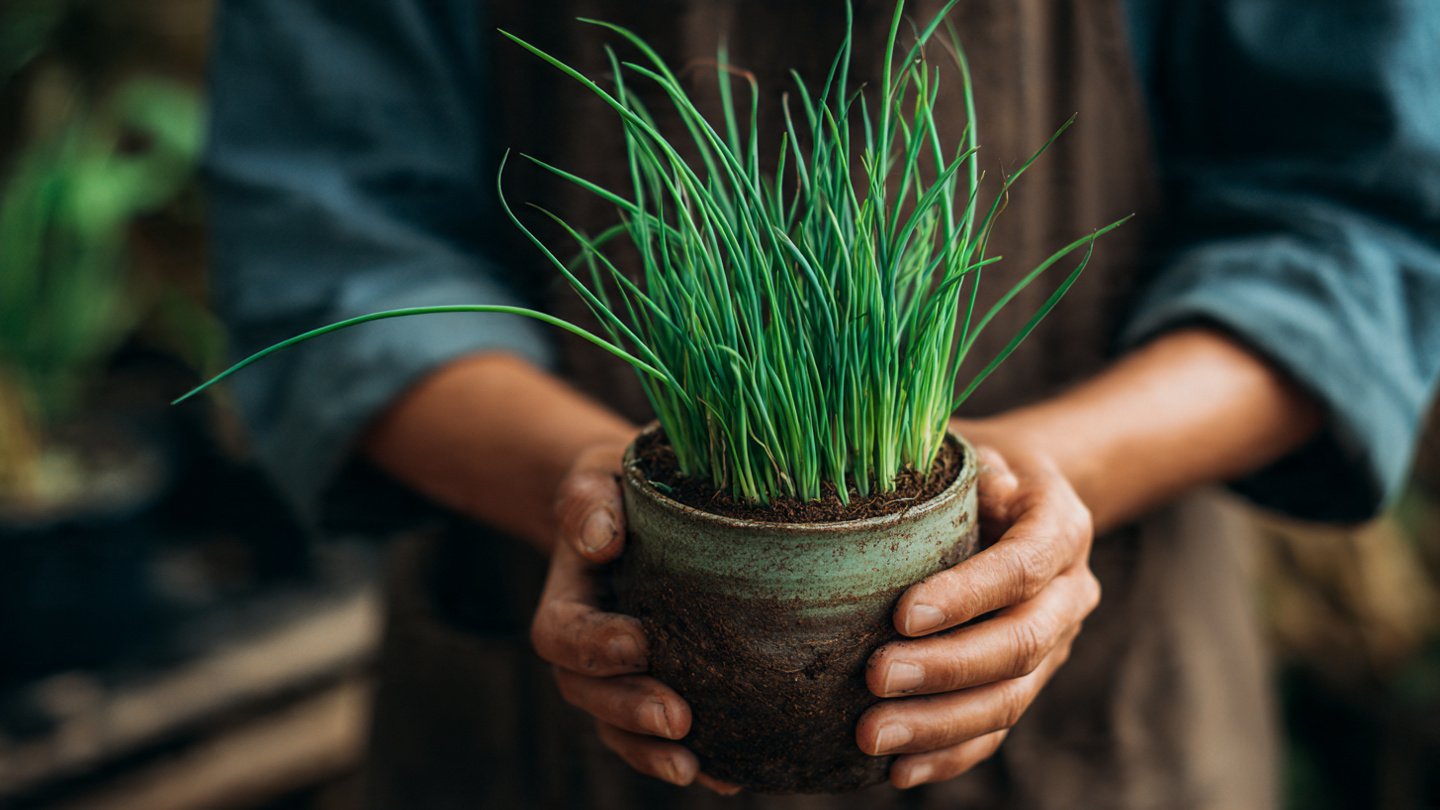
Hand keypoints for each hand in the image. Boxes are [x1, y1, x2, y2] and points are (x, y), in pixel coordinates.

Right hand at [529, 442, 740, 794]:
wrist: (641, 512)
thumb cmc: (621, 488)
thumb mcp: (599, 475)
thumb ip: (589, 501)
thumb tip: (599, 540)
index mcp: (568, 601)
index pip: (563, 635)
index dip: (594, 647)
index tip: (637, 644)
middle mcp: (587, 651)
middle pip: (591, 695)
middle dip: (631, 713)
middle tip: (678, 719)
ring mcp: (621, 679)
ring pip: (622, 730)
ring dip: (653, 752)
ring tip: (695, 767)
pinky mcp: (661, 691)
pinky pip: (665, 737)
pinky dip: (697, 760)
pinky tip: (732, 775)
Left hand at [857, 422, 1100, 787]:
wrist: (1018, 493)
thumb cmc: (973, 466)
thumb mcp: (966, 443)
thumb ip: (949, 455)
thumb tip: (938, 476)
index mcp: (1060, 525)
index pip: (1023, 566)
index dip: (969, 594)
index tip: (904, 614)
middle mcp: (1070, 591)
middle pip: (1021, 643)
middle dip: (948, 669)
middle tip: (876, 679)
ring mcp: (1054, 643)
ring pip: (1010, 698)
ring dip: (940, 725)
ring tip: (871, 736)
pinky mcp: (1026, 681)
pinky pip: (995, 730)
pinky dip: (948, 755)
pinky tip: (897, 771)